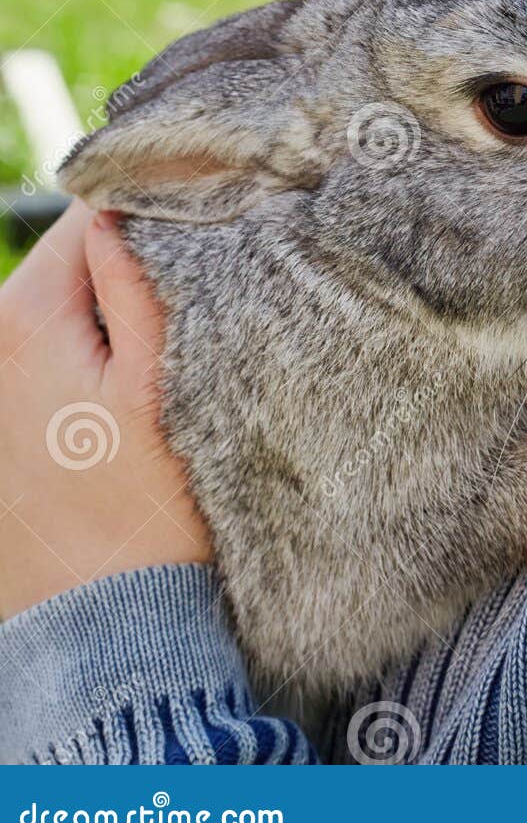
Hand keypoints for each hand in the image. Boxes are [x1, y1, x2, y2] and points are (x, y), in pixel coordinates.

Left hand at [0, 198, 211, 621]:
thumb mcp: (157, 385)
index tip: (211, 221)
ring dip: (115, 298)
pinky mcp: (8, 407)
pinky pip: (57, 336)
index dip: (156, 203)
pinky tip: (137, 371)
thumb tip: (119, 208)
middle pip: (74, 248)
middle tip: (202, 281)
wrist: (105, 618)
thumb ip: (135, 286)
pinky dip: (97, 336)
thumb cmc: (144, 508)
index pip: (91, 208)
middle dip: (134, 252)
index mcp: (26, 314)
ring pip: (67, 291)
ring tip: (171, 334)